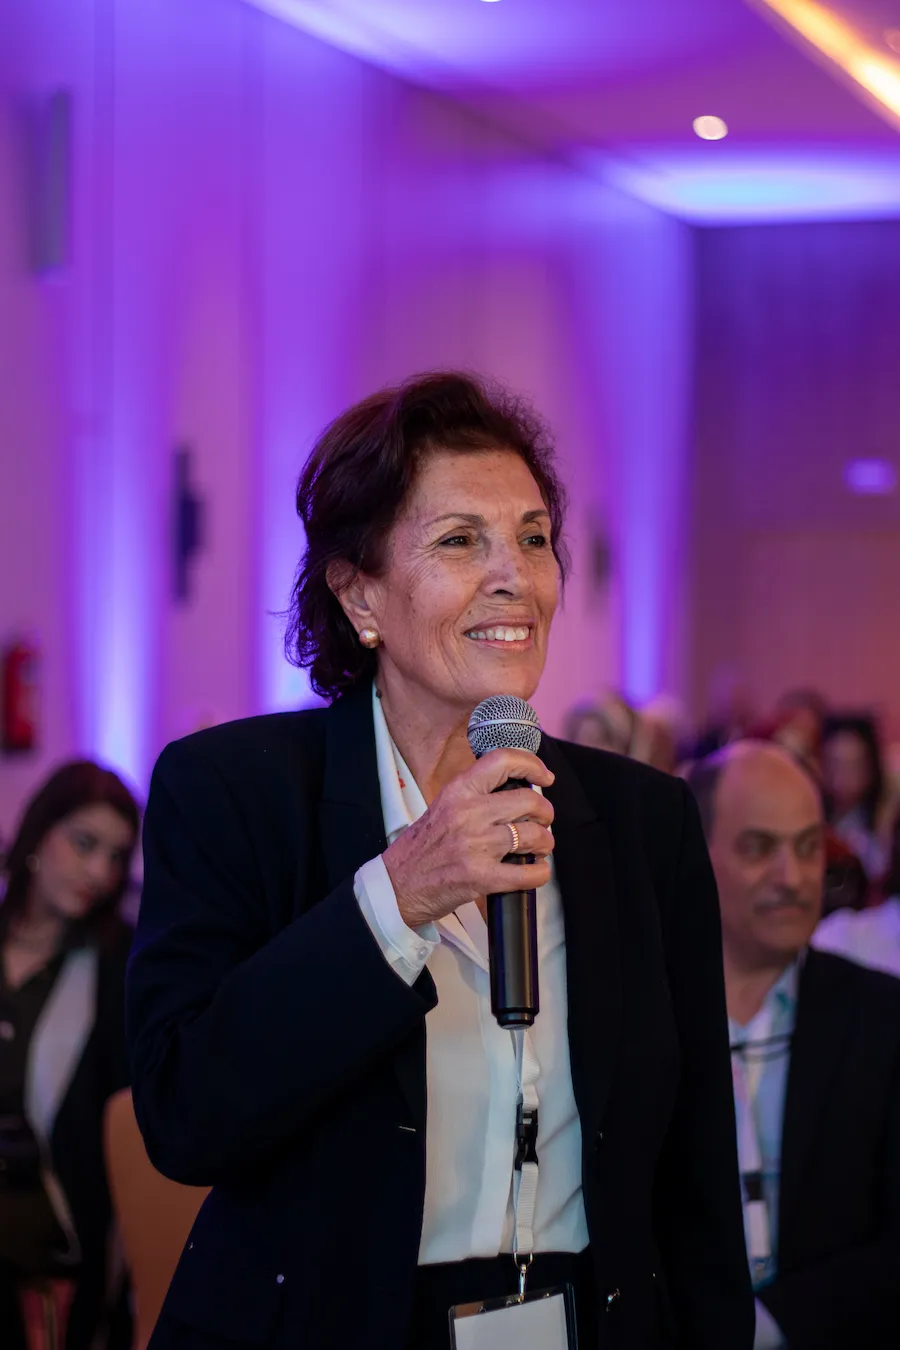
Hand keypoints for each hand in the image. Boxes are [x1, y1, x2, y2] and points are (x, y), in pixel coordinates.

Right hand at [383, 749, 555, 929]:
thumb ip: (474, 797)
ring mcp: (476, 845)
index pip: (502, 760)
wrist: (396, 886)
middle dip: (545, 812)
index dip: (532, 764)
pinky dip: (539, 873)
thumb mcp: (442, 807)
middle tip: (542, 821)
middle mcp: (468, 813)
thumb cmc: (421, 848)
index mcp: (458, 791)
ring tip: (539, 848)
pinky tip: (534, 871)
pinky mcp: (481, 877)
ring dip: (545, 843)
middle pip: (529, 801)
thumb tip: (516, 792)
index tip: (544, 776)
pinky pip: (529, 873)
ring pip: (534, 836)